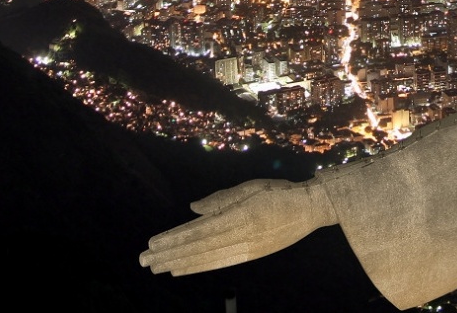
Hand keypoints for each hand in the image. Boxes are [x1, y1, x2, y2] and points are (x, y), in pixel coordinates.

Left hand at [139, 178, 336, 275]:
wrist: (312, 208)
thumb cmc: (280, 192)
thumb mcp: (251, 188)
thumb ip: (221, 199)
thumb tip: (192, 209)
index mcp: (240, 214)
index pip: (199, 230)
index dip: (175, 238)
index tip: (153, 243)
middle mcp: (241, 234)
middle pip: (198, 247)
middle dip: (169, 254)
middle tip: (145, 260)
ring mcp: (247, 247)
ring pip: (206, 258)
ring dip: (179, 263)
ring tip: (157, 266)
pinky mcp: (252, 254)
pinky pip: (220, 263)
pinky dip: (198, 267)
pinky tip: (182, 269)